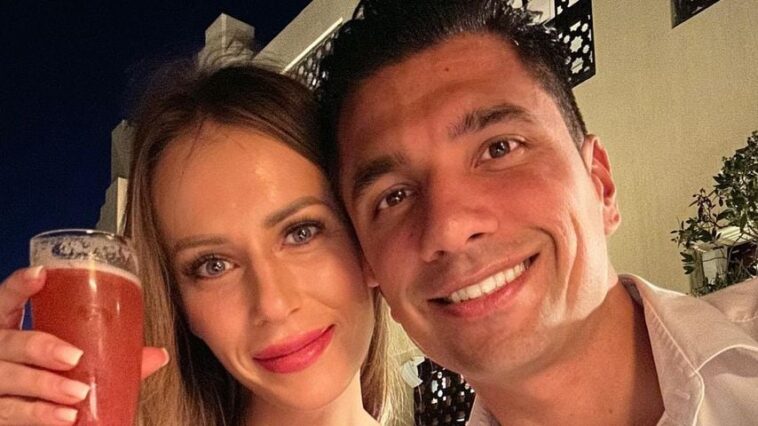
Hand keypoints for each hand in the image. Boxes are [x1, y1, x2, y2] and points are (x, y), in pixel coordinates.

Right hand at [0, 267, 168, 424]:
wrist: (25, 411)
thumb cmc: (48, 376)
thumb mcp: (69, 360)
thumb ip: (109, 355)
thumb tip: (158, 355)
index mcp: (10, 327)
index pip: (6, 299)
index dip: (19, 286)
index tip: (41, 274)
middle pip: (11, 342)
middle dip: (41, 348)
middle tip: (74, 357)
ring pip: (10, 379)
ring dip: (46, 386)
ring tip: (79, 393)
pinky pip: (12, 413)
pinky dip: (40, 415)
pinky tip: (65, 416)